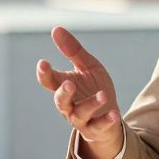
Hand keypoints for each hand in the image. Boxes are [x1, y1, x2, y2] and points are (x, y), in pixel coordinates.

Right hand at [36, 27, 123, 158]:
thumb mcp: (87, 66)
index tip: (43, 63)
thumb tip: (56, 28)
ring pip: (80, 114)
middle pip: (60, 101)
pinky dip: (106, 120)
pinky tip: (115, 113)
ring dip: (90, 105)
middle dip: (63, 93)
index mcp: (64, 86)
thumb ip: (72, 51)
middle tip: (69, 84)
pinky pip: (98, 126)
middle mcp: (69, 104)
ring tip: (102, 95)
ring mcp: (81, 118)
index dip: (44, 73)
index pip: (49, 80)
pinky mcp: (95, 129)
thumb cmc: (94, 87)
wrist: (109, 114)